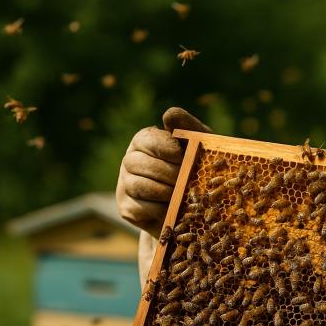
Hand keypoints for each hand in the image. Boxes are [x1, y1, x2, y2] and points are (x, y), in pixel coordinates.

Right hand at [116, 107, 210, 236]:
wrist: (199, 206)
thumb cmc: (200, 167)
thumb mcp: (201, 146)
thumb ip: (187, 127)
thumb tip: (168, 115)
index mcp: (145, 141)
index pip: (146, 139)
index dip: (164, 148)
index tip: (181, 156)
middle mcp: (130, 160)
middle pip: (138, 163)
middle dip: (168, 173)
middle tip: (188, 180)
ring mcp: (125, 185)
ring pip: (138, 186)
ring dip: (165, 192)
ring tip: (184, 194)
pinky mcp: (127, 209)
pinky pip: (140, 208)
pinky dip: (161, 210)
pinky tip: (175, 210)